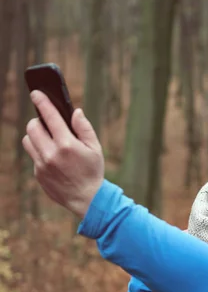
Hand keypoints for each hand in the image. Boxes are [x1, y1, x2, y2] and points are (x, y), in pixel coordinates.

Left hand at [22, 91, 104, 218]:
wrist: (87, 199)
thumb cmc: (93, 171)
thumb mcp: (95, 148)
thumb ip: (84, 128)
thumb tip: (75, 112)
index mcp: (67, 144)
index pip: (50, 116)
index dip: (42, 101)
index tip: (36, 92)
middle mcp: (51, 153)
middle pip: (33, 126)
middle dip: (39, 121)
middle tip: (47, 123)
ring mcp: (42, 165)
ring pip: (28, 140)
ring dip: (36, 135)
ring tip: (47, 139)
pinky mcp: (38, 174)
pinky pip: (33, 156)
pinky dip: (40, 151)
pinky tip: (52, 157)